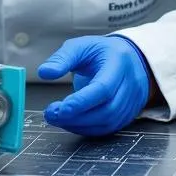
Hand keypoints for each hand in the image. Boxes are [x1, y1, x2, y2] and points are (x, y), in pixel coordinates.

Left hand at [37, 36, 151, 135]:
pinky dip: (87, 128)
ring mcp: (132, 102)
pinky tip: (70, 122)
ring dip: (80, 125)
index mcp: (118, 63)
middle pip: (107, 110)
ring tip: (57, 118)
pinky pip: (108, 128)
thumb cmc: (101, 52)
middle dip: (77, 117)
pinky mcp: (127, 114)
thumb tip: (44, 72)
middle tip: (52, 114)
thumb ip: (62, 58)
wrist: (128, 59)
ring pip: (108, 122)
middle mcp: (130, 85)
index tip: (60, 109)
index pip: (103, 88)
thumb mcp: (80, 46)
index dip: (82, 102)